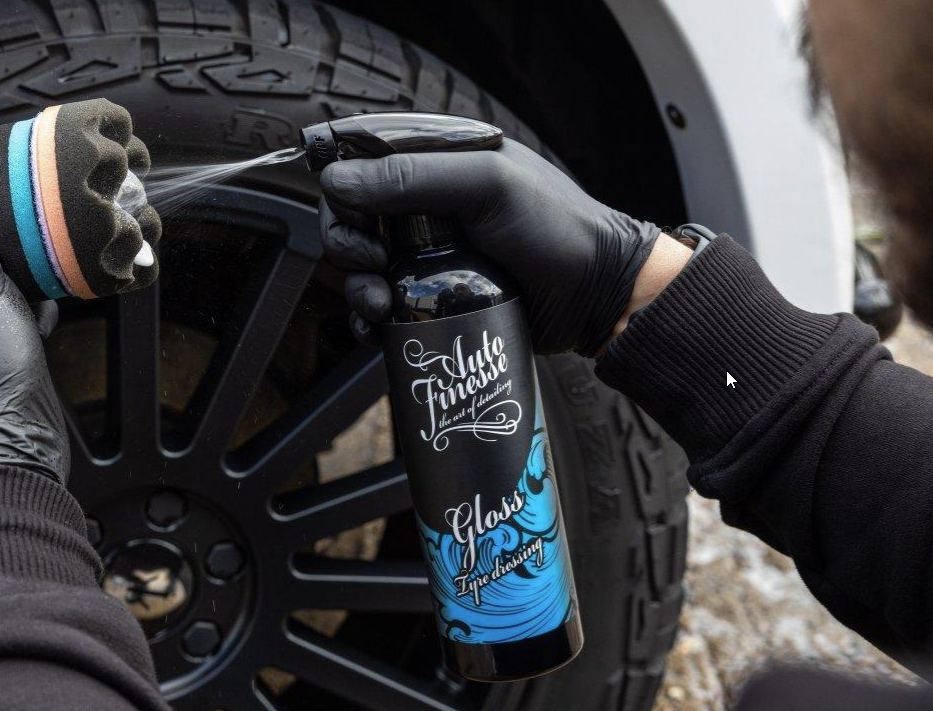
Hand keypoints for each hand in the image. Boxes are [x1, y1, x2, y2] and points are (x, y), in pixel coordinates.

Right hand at [319, 139, 663, 355]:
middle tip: (373, 264)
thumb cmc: (557, 229)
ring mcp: (427, 252)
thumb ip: (413, 177)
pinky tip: (381, 328)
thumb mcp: (488, 187)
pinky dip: (369, 320)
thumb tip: (336, 182)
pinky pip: (381, 305)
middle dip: (347, 243)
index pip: (361, 160)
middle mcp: (426, 203)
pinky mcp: (432, 296)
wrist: (596, 297)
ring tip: (382, 307)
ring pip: (361, 264)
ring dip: (356, 287)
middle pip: (352, 216)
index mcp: (437, 160)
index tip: (354, 219)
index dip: (343, 189)